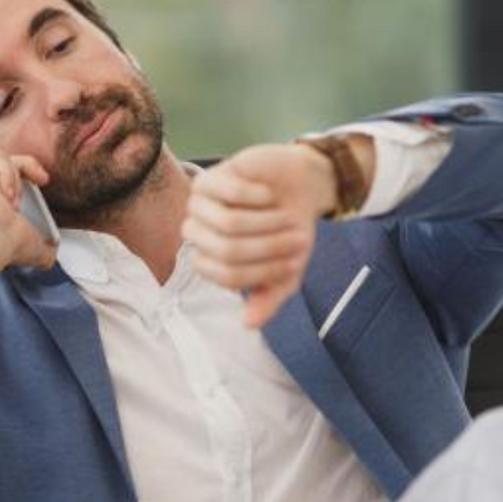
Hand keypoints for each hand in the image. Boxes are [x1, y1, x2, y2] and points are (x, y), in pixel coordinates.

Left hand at [181, 143, 339, 327]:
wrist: (303, 187)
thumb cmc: (289, 230)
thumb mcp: (287, 272)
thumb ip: (267, 299)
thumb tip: (248, 324)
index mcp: (212, 261)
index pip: (229, 276)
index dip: (265, 271)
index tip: (294, 263)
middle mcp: (199, 234)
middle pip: (228, 250)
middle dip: (270, 246)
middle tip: (298, 238)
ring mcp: (200, 206)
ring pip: (229, 222)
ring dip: (268, 221)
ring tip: (286, 216)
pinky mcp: (210, 177)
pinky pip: (232, 192)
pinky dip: (259, 196)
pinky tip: (268, 195)